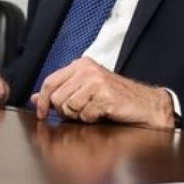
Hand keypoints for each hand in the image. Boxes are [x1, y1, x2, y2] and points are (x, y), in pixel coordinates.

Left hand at [31, 57, 173, 127]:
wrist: (147, 104)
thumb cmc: (117, 97)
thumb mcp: (86, 89)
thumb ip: (61, 91)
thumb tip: (35, 98)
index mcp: (80, 65)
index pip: (50, 81)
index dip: (43, 100)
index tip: (41, 113)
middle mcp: (87, 70)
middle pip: (57, 97)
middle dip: (64, 110)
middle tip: (80, 112)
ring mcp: (96, 82)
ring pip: (69, 107)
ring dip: (79, 115)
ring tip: (93, 111)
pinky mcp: (105, 96)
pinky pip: (85, 115)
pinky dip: (92, 119)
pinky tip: (102, 113)